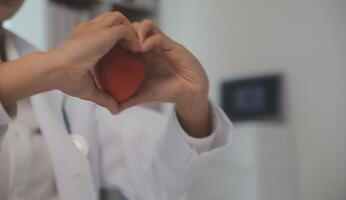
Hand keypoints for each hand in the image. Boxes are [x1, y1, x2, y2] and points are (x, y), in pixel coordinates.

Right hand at [51, 12, 139, 113]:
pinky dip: (132, 36)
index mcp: (85, 38)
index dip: (117, 38)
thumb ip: (104, 97)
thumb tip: (115, 110)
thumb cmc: (66, 80)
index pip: (105, 29)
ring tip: (135, 48)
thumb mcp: (90, 90)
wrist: (55, 72)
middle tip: (133, 48)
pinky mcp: (103, 32)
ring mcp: (96, 28)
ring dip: (131, 31)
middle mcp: (90, 29)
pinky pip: (124, 28)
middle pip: (114, 19)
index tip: (126, 53)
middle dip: (126, 29)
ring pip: (120, 18)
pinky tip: (136, 50)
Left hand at [120, 20, 210, 137]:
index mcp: (140, 56)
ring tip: (132, 47)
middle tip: (120, 45)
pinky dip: (149, 39)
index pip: (125, 39)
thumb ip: (129, 99)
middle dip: (124, 33)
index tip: (108, 50)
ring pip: (145, 26)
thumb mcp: (145, 95)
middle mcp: (149, 48)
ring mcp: (160, 45)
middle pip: (133, 28)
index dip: (116, 40)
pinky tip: (143, 49)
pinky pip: (158, 36)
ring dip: (136, 32)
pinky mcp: (171, 45)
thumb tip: (113, 110)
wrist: (188, 92)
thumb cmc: (168, 90)